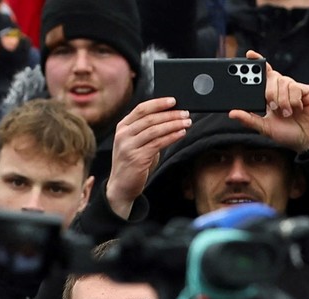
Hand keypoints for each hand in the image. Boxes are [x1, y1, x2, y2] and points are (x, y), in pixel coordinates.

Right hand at [104, 97, 190, 218]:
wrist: (121, 187)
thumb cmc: (132, 164)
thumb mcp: (137, 143)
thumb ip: (148, 131)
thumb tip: (170, 118)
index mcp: (122, 127)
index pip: (141, 109)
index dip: (158, 103)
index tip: (173, 101)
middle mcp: (123, 135)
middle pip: (150, 118)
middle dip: (170, 114)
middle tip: (185, 113)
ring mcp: (128, 146)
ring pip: (155, 130)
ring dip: (173, 124)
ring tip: (187, 122)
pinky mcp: (137, 158)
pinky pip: (158, 143)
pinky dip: (171, 137)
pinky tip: (181, 133)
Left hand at [228, 50, 308, 152]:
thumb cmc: (287, 133)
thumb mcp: (264, 127)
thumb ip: (249, 119)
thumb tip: (232, 113)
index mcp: (270, 95)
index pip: (262, 75)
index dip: (256, 63)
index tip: (249, 55)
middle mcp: (281, 88)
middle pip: (271, 77)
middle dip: (269, 91)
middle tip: (271, 105)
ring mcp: (294, 88)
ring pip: (283, 81)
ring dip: (282, 99)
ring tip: (286, 113)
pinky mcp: (306, 90)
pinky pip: (295, 87)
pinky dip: (293, 100)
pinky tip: (297, 109)